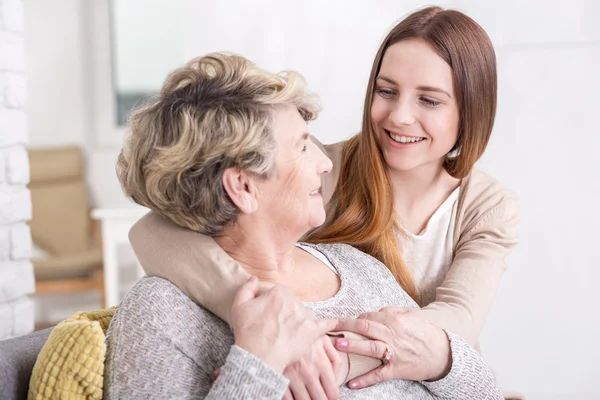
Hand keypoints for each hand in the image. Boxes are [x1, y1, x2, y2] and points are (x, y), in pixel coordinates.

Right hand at [231, 276, 336, 372]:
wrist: (259, 356)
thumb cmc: (248, 332)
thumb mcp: (239, 306)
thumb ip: (247, 288)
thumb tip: (254, 279)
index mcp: (279, 292)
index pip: (277, 294)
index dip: (270, 305)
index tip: (264, 316)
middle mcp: (295, 301)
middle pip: (291, 304)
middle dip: (284, 313)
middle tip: (274, 327)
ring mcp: (306, 316)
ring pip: (304, 314)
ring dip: (299, 320)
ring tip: (286, 334)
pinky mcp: (312, 332)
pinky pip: (324, 325)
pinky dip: (329, 324)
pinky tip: (335, 322)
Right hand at [281, 336, 348, 399]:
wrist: (280, 324)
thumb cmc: (303, 332)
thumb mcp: (323, 340)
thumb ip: (335, 359)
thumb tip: (338, 377)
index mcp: (321, 364)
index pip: (333, 393)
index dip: (334, 398)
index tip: (331, 398)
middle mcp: (309, 373)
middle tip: (321, 397)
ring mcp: (293, 378)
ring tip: (308, 396)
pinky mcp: (279, 378)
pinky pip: (287, 399)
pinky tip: (294, 396)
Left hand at [333, 307, 451, 388]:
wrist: (444, 354)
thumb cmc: (426, 332)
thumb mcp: (412, 315)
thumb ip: (392, 311)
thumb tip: (375, 312)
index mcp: (396, 321)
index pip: (369, 317)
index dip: (356, 318)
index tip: (348, 321)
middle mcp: (393, 336)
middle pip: (365, 328)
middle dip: (346, 326)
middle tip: (330, 326)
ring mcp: (394, 354)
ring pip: (370, 348)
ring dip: (353, 347)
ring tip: (338, 345)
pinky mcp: (396, 370)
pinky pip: (379, 375)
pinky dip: (365, 379)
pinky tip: (352, 383)